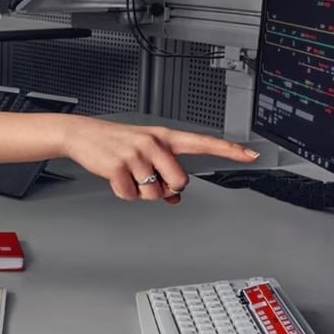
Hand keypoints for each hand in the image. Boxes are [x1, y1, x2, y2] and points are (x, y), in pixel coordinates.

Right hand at [62, 118, 259, 203]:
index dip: (228, 151)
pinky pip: (131, 195)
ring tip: (128, 175)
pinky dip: (122, 193)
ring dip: (142, 192)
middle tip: (150, 179)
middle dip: (166, 188)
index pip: (203, 142)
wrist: (82, 134)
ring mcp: (135, 155)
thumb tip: (175, 199)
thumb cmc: (116, 142)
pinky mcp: (117, 167)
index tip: (251, 155)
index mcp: (164, 137)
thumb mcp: (144, 151)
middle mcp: (153, 144)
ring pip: (154, 193)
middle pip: (180, 182)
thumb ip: (164, 170)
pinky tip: (115, 178)